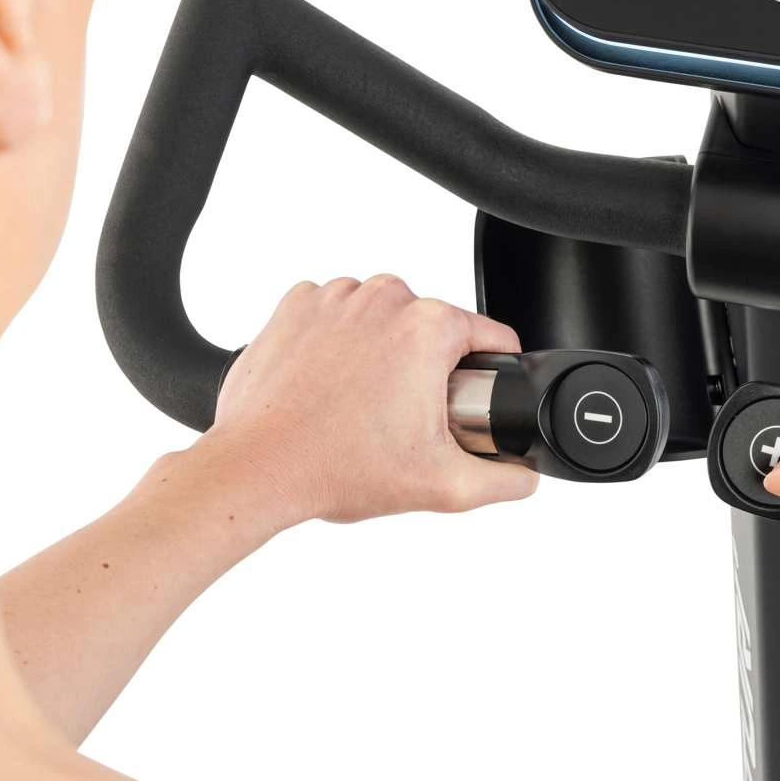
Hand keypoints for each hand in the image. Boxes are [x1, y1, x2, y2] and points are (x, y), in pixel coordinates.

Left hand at [203, 275, 538, 526]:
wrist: (256, 469)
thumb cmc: (334, 467)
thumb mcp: (440, 485)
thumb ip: (501, 479)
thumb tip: (524, 474)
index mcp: (430, 326)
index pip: (489, 337)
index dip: (485, 377)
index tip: (455, 407)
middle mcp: (386, 298)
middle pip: (432, 329)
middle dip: (426, 368)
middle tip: (401, 418)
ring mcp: (337, 296)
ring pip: (383, 320)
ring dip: (379, 353)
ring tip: (359, 405)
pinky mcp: (297, 304)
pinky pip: (335, 315)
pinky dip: (335, 344)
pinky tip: (328, 385)